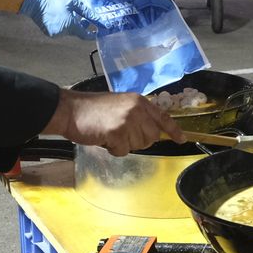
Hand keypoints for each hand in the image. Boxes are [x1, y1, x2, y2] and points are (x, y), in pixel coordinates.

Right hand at [18, 0, 96, 38]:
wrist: (34, 1)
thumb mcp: (73, 2)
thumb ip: (87, 12)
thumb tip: (98, 19)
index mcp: (70, 26)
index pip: (85, 35)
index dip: (92, 34)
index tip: (97, 32)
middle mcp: (63, 33)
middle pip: (76, 31)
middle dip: (81, 25)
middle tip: (83, 16)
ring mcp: (55, 34)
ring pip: (68, 30)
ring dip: (71, 24)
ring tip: (68, 12)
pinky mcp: (48, 33)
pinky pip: (60, 30)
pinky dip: (63, 24)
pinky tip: (60, 15)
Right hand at [45, 89, 184, 156]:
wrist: (70, 110)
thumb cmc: (93, 109)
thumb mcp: (121, 105)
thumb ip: (138, 115)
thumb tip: (153, 131)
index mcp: (139, 101)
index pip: (163, 117)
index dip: (174, 130)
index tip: (182, 139)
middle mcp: (137, 109)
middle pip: (153, 136)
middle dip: (140, 140)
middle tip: (122, 135)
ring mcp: (128, 120)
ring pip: (139, 145)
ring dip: (124, 145)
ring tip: (110, 133)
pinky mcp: (117, 132)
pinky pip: (123, 151)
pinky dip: (113, 149)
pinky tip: (104, 138)